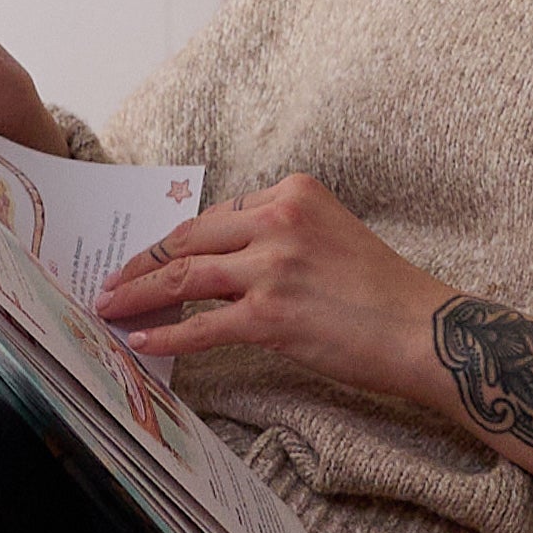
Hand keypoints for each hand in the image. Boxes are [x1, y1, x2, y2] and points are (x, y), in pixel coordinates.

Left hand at [98, 174, 450, 405]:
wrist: (423, 329)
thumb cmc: (383, 290)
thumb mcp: (331, 234)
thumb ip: (278, 236)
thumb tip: (220, 266)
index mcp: (292, 192)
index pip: (215, 214)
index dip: (175, 240)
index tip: (150, 257)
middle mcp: (277, 220)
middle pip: (188, 238)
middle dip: (141, 262)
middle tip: (110, 281)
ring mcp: (271, 267)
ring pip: (182, 277)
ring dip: (137, 294)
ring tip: (110, 308)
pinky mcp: (270, 315)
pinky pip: (200, 326)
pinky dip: (165, 335)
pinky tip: (142, 341)